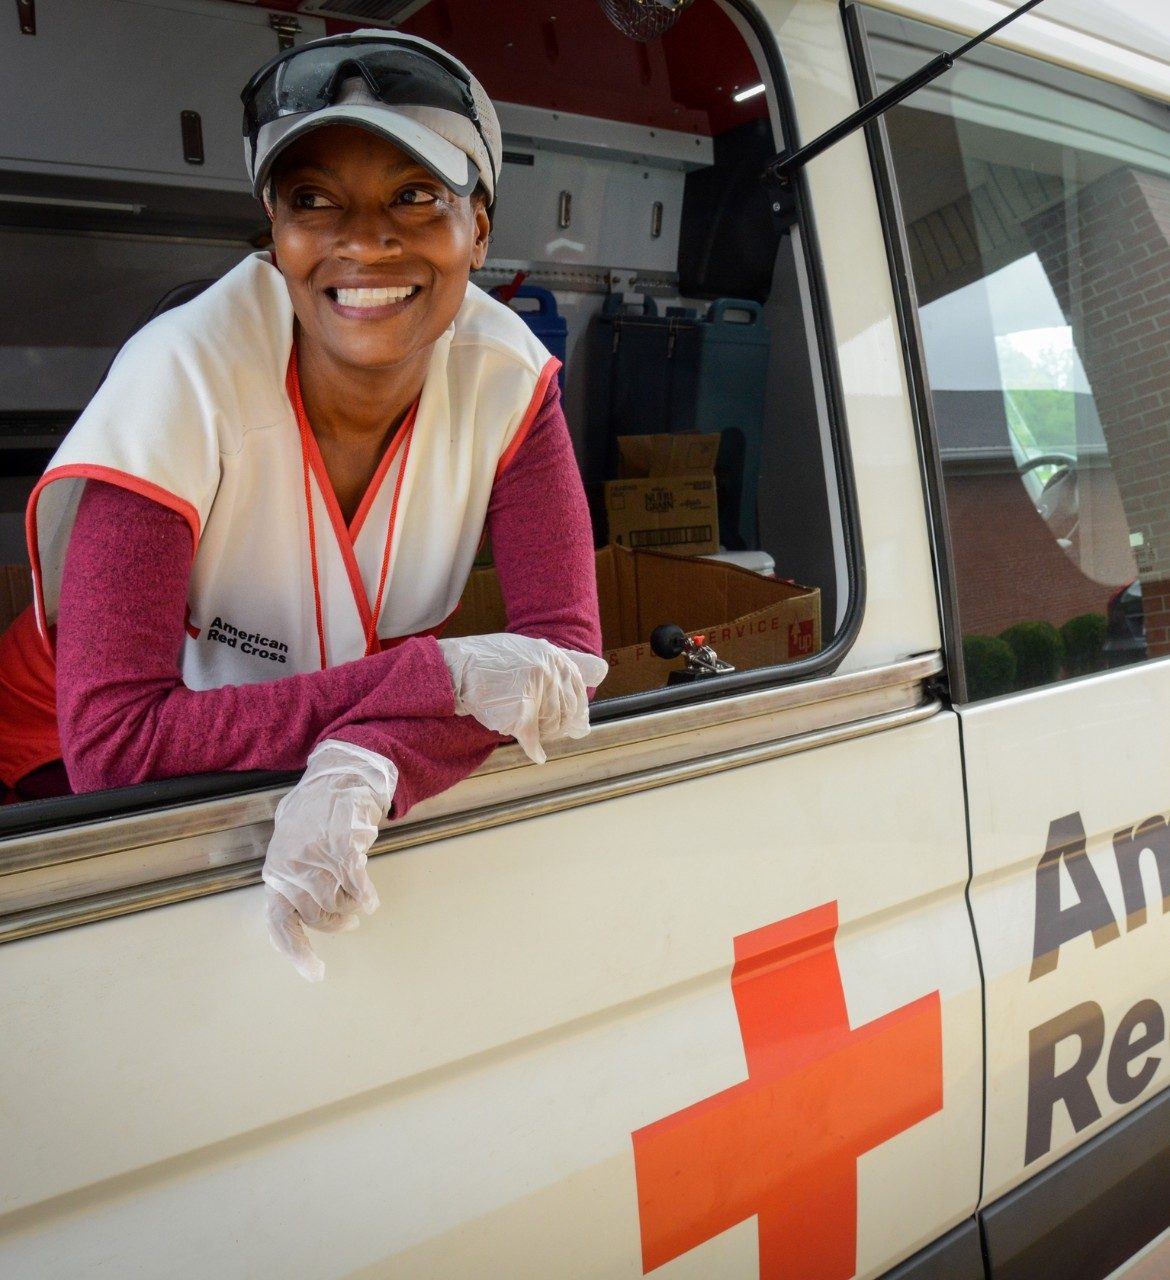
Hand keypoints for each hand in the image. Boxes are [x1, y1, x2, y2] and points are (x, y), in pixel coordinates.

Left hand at [262, 739, 397, 981]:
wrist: (340, 775)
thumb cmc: (315, 811)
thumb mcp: (289, 845)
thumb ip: (290, 878)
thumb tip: (294, 915)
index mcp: (277, 870)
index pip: (280, 922)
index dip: (296, 952)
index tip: (315, 973)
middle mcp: (293, 866)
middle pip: (316, 917)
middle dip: (336, 924)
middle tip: (349, 922)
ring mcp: (318, 856)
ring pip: (338, 903)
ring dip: (352, 906)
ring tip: (359, 898)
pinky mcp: (344, 846)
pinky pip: (356, 885)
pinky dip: (365, 896)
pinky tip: (371, 899)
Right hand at [437, 634, 607, 763]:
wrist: (456, 669)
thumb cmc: (489, 661)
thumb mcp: (529, 649)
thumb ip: (563, 661)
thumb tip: (602, 671)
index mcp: (553, 657)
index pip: (577, 689)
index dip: (575, 708)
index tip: (574, 721)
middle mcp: (549, 671)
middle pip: (566, 710)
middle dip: (558, 724)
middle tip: (545, 730)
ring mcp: (536, 691)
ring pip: (552, 725)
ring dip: (543, 733)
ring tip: (531, 731)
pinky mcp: (521, 712)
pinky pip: (534, 738)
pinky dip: (535, 749)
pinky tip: (536, 755)